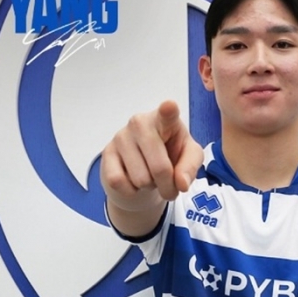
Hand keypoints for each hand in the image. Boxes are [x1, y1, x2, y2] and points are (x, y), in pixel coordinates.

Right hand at [101, 100, 202, 214]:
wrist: (145, 165)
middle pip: (159, 168)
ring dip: (149, 186)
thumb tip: (181, 184)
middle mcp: (140, 123)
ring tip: (150, 175)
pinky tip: (133, 180)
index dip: (168, 110)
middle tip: (169, 185)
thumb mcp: (189, 158)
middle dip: (167, 186)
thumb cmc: (170, 154)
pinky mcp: (107, 152)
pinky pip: (119, 182)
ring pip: (140, 179)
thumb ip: (190, 168)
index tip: (169, 106)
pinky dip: (130, 190)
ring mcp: (121, 136)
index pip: (167, 113)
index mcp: (165, 120)